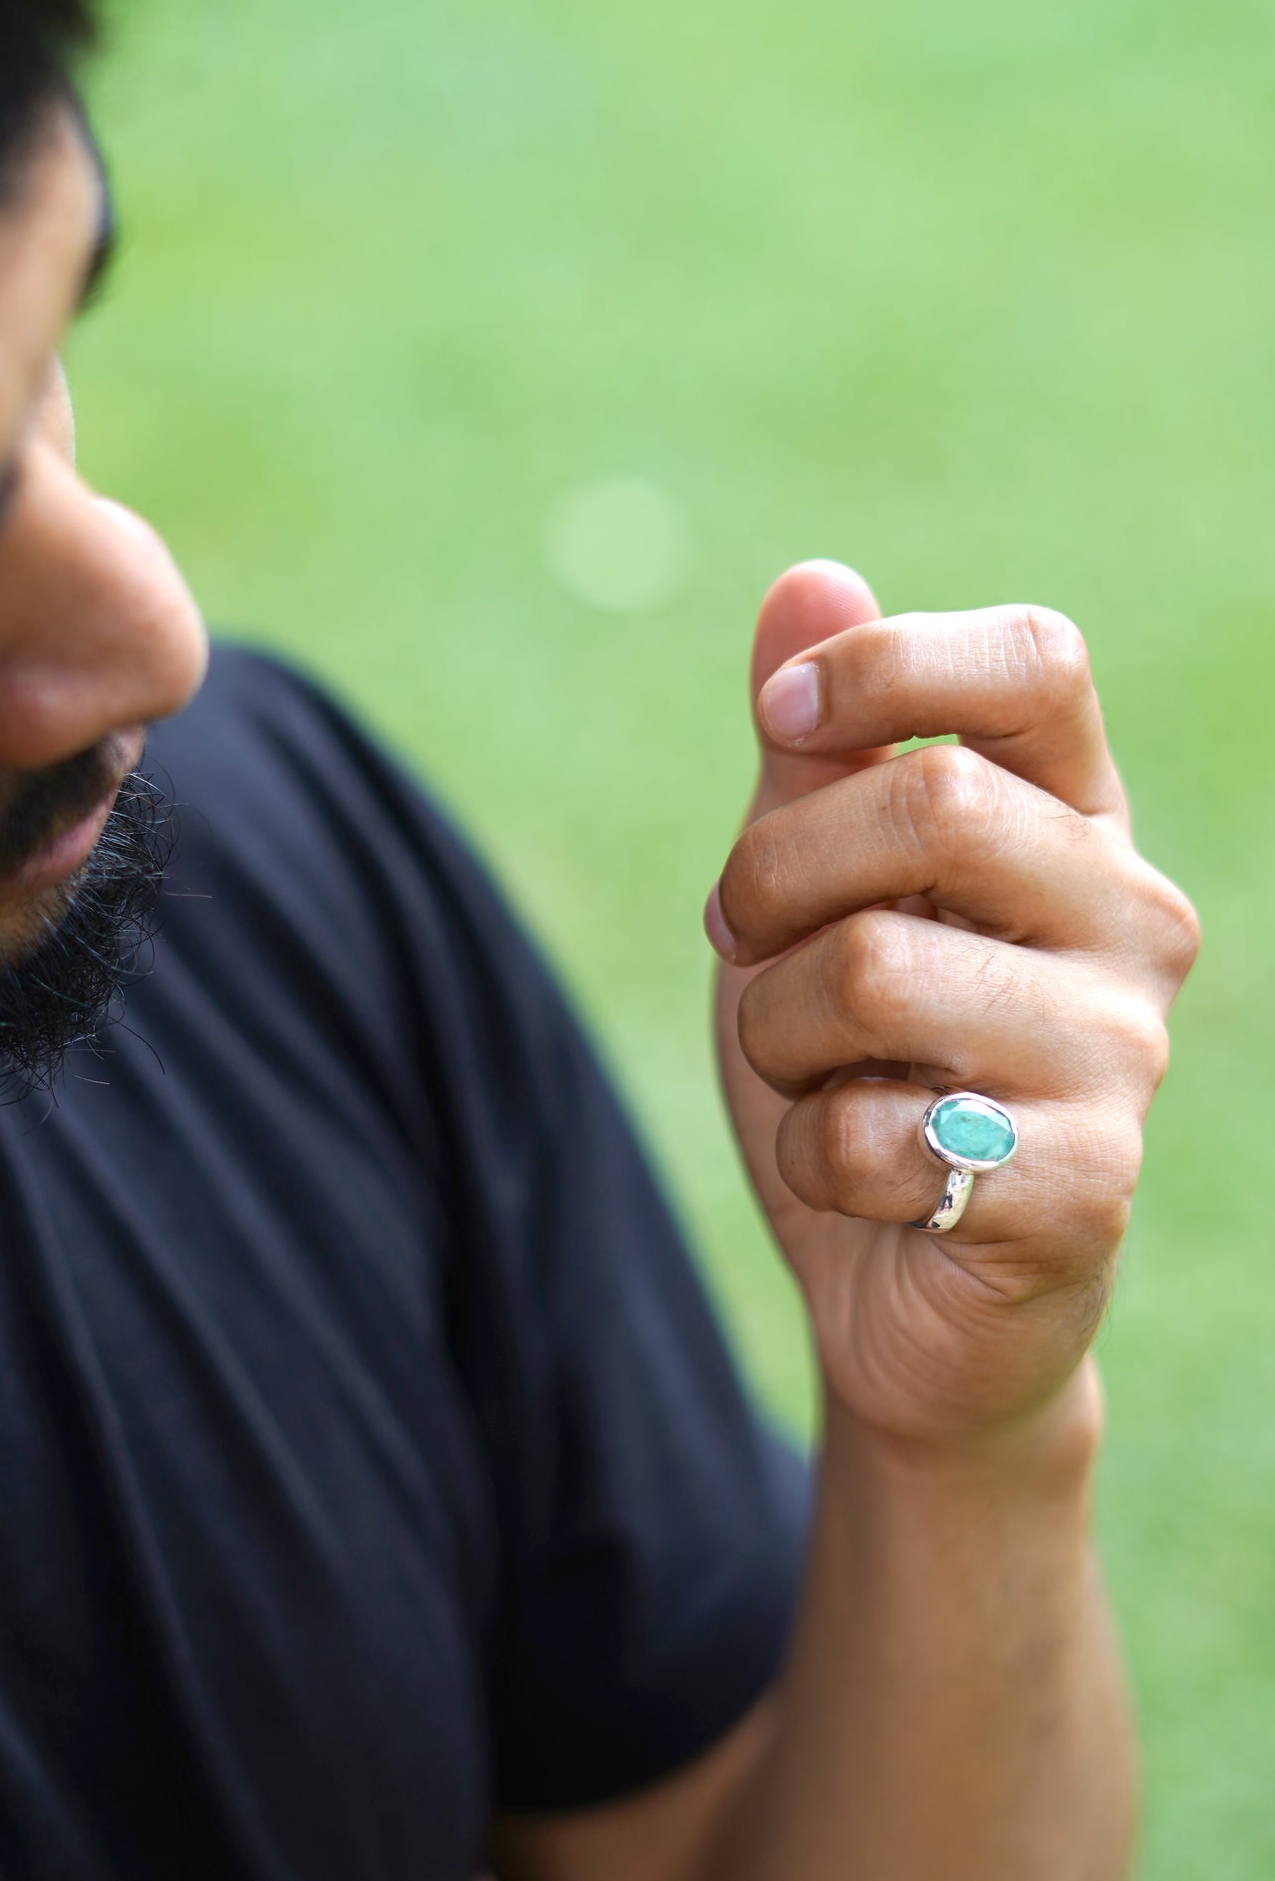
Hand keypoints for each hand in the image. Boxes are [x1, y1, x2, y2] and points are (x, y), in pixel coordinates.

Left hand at [706, 561, 1198, 1450]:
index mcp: (1077, 824)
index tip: (786, 718)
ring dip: (775, 1032)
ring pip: (875, 970)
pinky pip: (875, 1131)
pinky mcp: (1086, 1187)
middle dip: (775, 878)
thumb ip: (816, 760)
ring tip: (811, 1078)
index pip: (1035, 660)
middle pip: (932, 805)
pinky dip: (814, 1157)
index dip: (888, 665)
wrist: (911, 1301)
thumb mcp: (814, 902)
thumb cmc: (862, 1074)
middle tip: (746, 942)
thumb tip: (810, 578)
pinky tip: (865, 1180)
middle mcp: (1133, 919)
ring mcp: (1124, 1055)